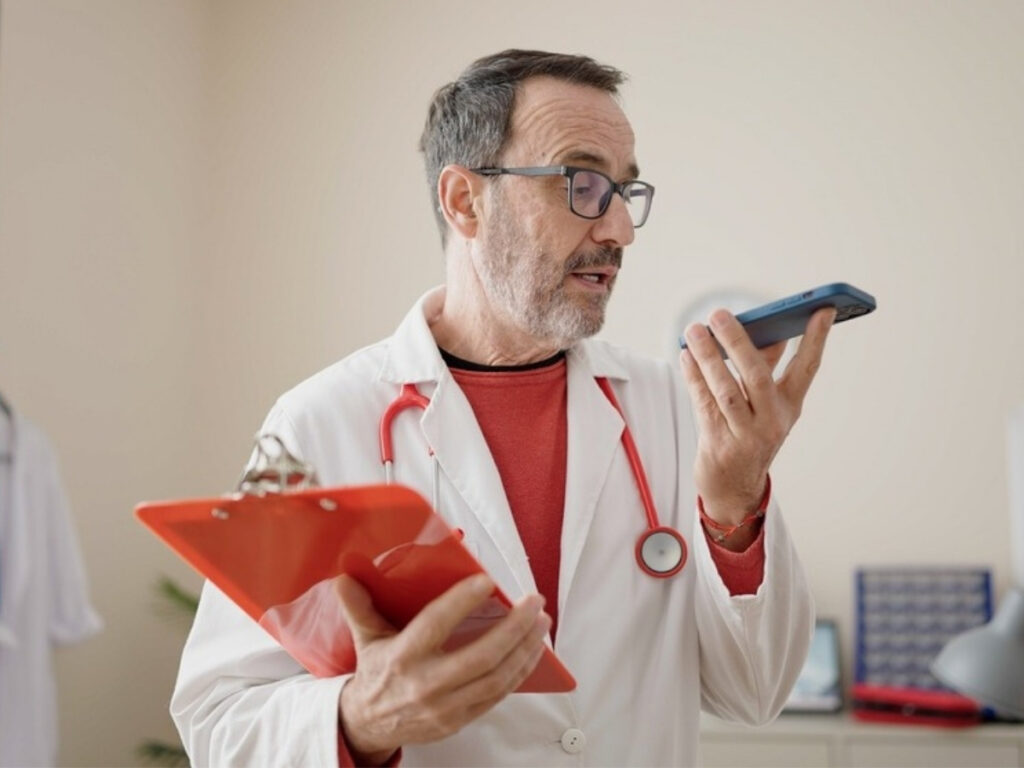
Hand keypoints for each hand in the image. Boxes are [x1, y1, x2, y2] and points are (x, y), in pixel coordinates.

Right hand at [335, 573, 550, 764]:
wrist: (368, 725)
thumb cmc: (375, 674)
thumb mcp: (365, 638)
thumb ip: (359, 607)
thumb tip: (344, 578)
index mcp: (403, 656)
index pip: (437, 624)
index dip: (462, 602)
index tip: (485, 581)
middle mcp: (427, 683)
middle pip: (482, 655)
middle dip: (515, 627)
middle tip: (533, 602)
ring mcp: (447, 706)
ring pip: (498, 677)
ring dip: (526, 648)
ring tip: (541, 622)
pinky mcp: (460, 719)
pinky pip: (499, 694)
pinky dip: (521, 670)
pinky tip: (532, 650)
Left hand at [679, 307, 834, 525]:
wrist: (734, 486)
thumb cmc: (748, 434)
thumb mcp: (765, 406)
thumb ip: (762, 369)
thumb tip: (761, 330)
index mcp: (789, 407)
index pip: (808, 368)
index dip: (817, 339)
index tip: (823, 309)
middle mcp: (772, 421)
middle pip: (757, 377)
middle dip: (738, 343)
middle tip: (719, 315)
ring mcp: (746, 435)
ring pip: (725, 390)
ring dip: (708, 357)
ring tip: (694, 331)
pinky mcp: (719, 444)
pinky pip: (703, 403)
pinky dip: (693, 377)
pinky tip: (685, 356)